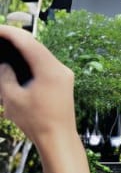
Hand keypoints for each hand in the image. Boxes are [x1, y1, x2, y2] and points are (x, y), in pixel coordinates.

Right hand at [0, 25, 77, 145]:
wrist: (58, 138)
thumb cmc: (35, 121)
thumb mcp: (12, 99)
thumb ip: (5, 77)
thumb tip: (4, 64)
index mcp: (50, 69)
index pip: (28, 43)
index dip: (11, 34)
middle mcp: (60, 68)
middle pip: (36, 46)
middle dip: (16, 39)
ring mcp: (63, 74)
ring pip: (41, 54)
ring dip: (24, 49)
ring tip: (5, 44)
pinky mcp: (63, 81)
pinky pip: (45, 64)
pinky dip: (31, 60)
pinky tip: (18, 60)